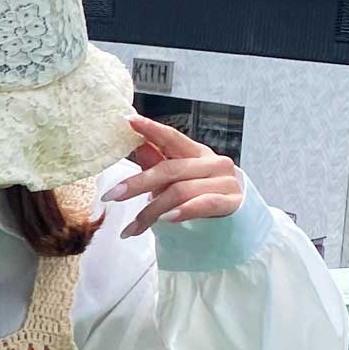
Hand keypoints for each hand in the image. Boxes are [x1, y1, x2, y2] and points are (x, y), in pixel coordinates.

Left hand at [107, 116, 242, 238]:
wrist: (236, 225)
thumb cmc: (202, 202)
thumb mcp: (176, 183)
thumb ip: (159, 165)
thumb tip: (138, 145)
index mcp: (198, 154)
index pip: (172, 137)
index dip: (150, 129)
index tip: (127, 121)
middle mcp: (213, 163)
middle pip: (169, 169)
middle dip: (137, 183)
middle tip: (111, 195)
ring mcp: (224, 182)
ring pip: (180, 191)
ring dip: (151, 212)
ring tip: (131, 228)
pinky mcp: (231, 202)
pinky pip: (203, 204)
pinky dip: (182, 211)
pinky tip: (166, 220)